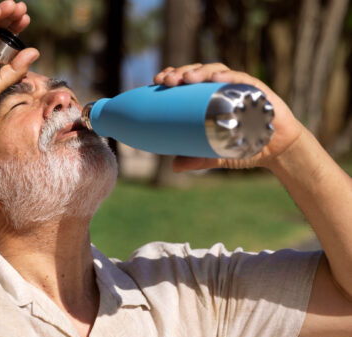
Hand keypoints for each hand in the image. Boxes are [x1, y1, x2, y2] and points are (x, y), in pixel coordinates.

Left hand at [153, 63, 304, 171]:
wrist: (279, 150)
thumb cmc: (246, 146)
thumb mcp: (217, 154)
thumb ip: (198, 159)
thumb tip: (174, 166)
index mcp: (210, 98)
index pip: (188, 81)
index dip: (173, 75)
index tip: (156, 81)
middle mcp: (223, 88)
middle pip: (198, 72)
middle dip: (180, 72)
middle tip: (166, 81)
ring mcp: (241, 87)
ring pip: (217, 71)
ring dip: (200, 71)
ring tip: (186, 78)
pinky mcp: (259, 90)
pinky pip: (242, 79)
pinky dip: (228, 77)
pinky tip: (215, 78)